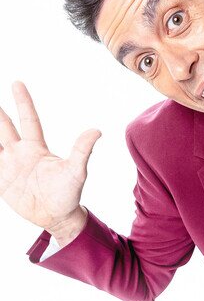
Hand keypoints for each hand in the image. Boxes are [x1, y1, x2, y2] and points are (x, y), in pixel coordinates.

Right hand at [0, 81, 100, 230]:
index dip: (23, 102)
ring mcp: (9, 166)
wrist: (58, 217)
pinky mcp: (2, 181)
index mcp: (37, 148)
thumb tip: (97, 130)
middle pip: (4, 127)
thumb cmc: (69, 193)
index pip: (28, 120)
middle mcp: (20, 153)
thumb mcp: (76, 171)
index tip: (17, 83)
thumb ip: (82, 151)